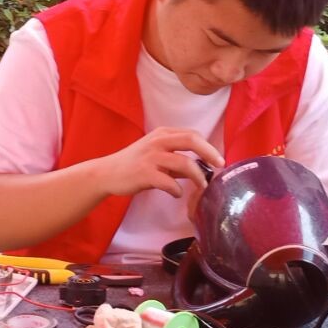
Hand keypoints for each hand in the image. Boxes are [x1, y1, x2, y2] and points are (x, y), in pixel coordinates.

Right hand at [97, 128, 223, 199]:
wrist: (108, 173)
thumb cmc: (135, 165)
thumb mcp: (157, 155)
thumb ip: (177, 159)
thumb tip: (202, 168)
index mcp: (163, 134)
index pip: (192, 134)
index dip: (209, 146)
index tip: (219, 159)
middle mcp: (158, 141)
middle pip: (191, 140)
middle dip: (210, 153)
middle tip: (220, 166)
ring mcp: (150, 156)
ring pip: (183, 163)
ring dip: (197, 177)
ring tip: (202, 187)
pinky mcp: (144, 173)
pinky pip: (168, 182)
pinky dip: (177, 189)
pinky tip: (177, 193)